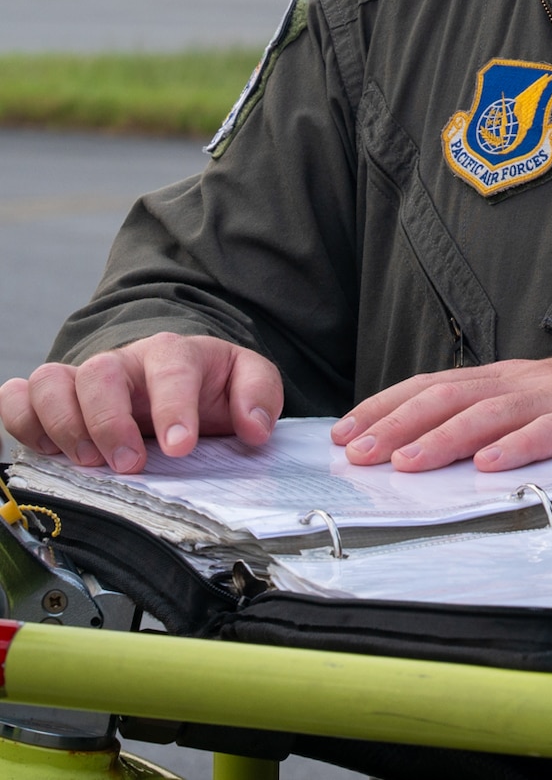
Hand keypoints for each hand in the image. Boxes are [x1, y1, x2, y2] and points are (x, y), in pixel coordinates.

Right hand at [0, 334, 281, 473]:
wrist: (174, 374)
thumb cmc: (207, 383)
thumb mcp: (246, 379)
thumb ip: (259, 395)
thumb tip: (256, 427)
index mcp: (174, 353)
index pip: (171, 369)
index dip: (174, 408)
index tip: (179, 448)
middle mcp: (123, 362)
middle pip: (100, 373)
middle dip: (110, 423)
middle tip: (130, 465)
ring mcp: (83, 378)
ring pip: (51, 382)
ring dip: (62, 424)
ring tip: (87, 463)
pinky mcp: (53, 398)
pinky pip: (17, 398)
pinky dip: (20, 420)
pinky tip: (44, 448)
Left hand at [330, 349, 551, 471]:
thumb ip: (507, 422)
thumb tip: (447, 456)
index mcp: (515, 379)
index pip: (438, 384)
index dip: (388, 405)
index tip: (346, 431)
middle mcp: (531, 380)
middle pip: (453, 394)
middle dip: (398, 422)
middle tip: (358, 452)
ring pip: (493, 411)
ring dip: (444, 436)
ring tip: (407, 461)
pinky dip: (519, 446)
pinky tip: (490, 465)